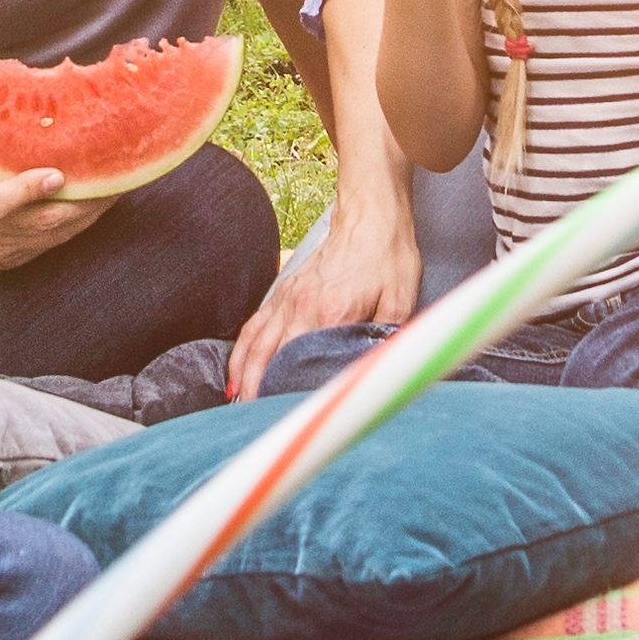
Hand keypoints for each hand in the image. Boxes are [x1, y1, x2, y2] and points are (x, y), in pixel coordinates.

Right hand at [0, 152, 113, 271]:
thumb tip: (30, 105)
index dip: (28, 191)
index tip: (58, 175)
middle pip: (42, 223)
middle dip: (85, 203)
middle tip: (118, 177)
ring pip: (54, 236)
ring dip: (89, 214)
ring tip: (117, 188)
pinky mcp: (7, 262)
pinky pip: (50, 245)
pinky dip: (75, 225)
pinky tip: (95, 206)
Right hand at [230, 191, 420, 400]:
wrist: (371, 216)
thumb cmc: (388, 257)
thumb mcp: (401, 299)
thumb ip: (388, 338)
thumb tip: (382, 372)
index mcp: (329, 312)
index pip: (300, 362)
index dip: (291, 391)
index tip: (285, 417)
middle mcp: (300, 306)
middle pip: (268, 357)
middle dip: (258, 391)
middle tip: (252, 423)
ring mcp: (287, 296)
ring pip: (254, 342)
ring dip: (243, 374)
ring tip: (238, 405)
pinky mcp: (284, 289)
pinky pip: (254, 324)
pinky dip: (242, 349)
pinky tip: (237, 370)